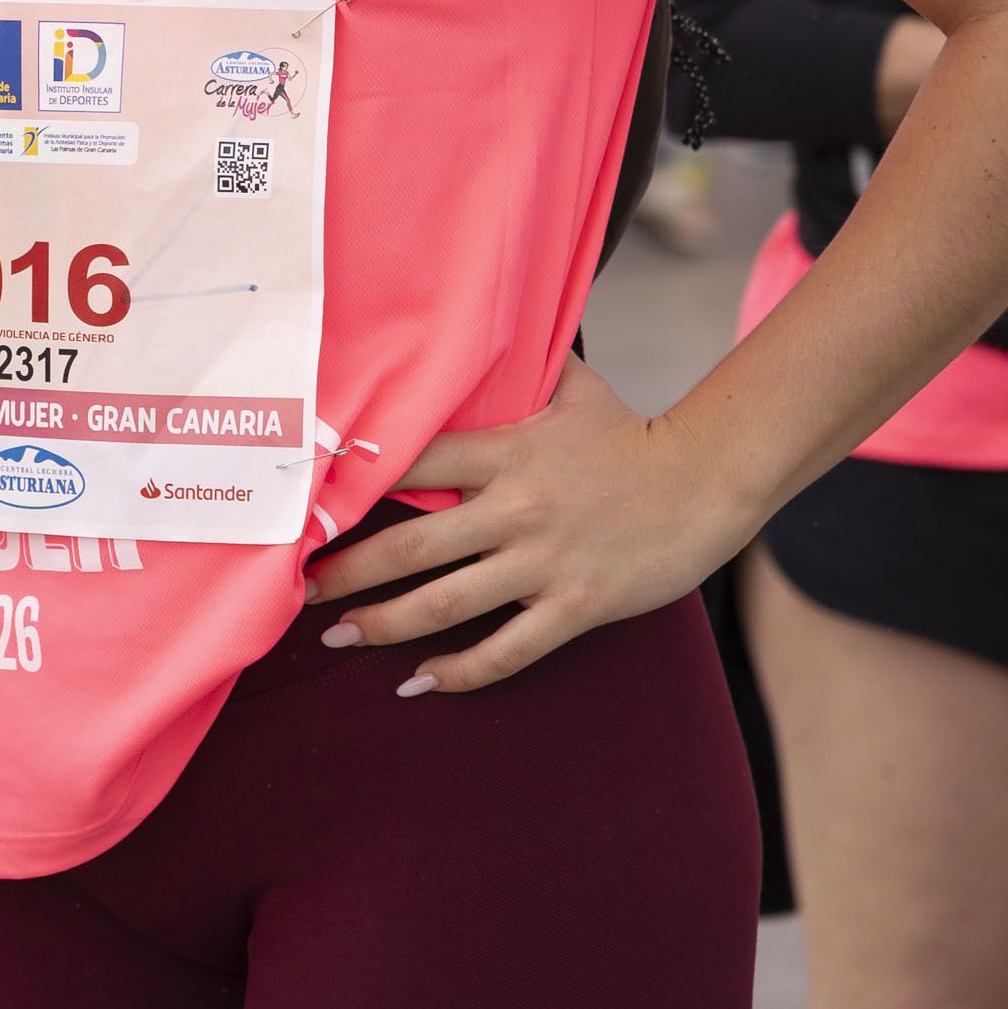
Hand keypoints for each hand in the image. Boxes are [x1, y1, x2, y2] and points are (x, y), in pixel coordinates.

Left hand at [307, 359, 750, 693]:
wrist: (709, 480)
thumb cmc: (634, 435)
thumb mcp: (575, 390)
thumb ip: (527, 368)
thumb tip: (493, 324)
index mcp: (507, 452)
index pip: (411, 463)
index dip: (353, 484)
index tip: (306, 505)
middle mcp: (516, 508)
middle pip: (411, 545)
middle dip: (347, 571)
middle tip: (299, 587)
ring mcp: (545, 562)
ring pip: (447, 604)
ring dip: (384, 626)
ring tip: (338, 636)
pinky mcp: (576, 606)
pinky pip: (507, 650)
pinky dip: (459, 672)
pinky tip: (419, 683)